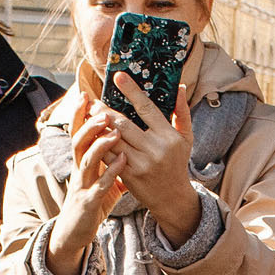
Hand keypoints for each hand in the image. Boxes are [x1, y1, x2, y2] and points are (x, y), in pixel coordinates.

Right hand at [45, 96, 127, 274]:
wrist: (74, 232)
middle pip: (78, 140)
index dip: (80, 114)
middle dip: (89, 124)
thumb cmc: (90, 203)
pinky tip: (122, 162)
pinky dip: (110, 173)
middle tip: (103, 109)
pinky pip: (99, 185)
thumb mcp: (99, 179)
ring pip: (86, 160)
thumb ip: (109, 162)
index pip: (77, 132)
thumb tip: (124, 148)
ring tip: (114, 131)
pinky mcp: (89, 202)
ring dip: (99, 144)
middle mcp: (78, 170)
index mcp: (80, 162)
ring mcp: (82, 185)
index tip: (85, 95)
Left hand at [105, 74, 200, 243]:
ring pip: (113, 139)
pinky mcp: (129, 175)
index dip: (132, 91)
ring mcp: (141, 164)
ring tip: (87, 115)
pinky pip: (109, 156)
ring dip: (97, 126)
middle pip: (124, 124)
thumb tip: (180, 87)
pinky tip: (91, 135)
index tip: (118, 76)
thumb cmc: (177, 162)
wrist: (172, 198)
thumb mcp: (186, 138)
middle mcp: (155, 150)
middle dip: (105, 110)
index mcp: (169, 136)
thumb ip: (182, 112)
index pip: (147, 108)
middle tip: (92, 101)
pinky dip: (98, 144)